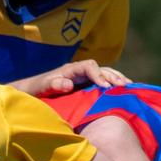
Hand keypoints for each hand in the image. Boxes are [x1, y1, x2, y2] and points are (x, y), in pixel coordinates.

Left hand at [14, 59, 130, 96]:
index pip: (89, 66)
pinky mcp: (86, 88)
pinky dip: (114, 87)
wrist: (30, 92)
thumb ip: (52, 84)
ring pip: (105, 75)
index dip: (98, 75)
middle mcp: (79, 72)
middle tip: (124, 86)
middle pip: (101, 69)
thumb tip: (68, 84)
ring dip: (117, 80)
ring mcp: (84, 79)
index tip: (106, 87)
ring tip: (130, 88)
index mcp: (70, 69)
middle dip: (113, 76)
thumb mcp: (41, 87)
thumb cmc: (35, 89)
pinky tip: (124, 94)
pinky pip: (103, 85)